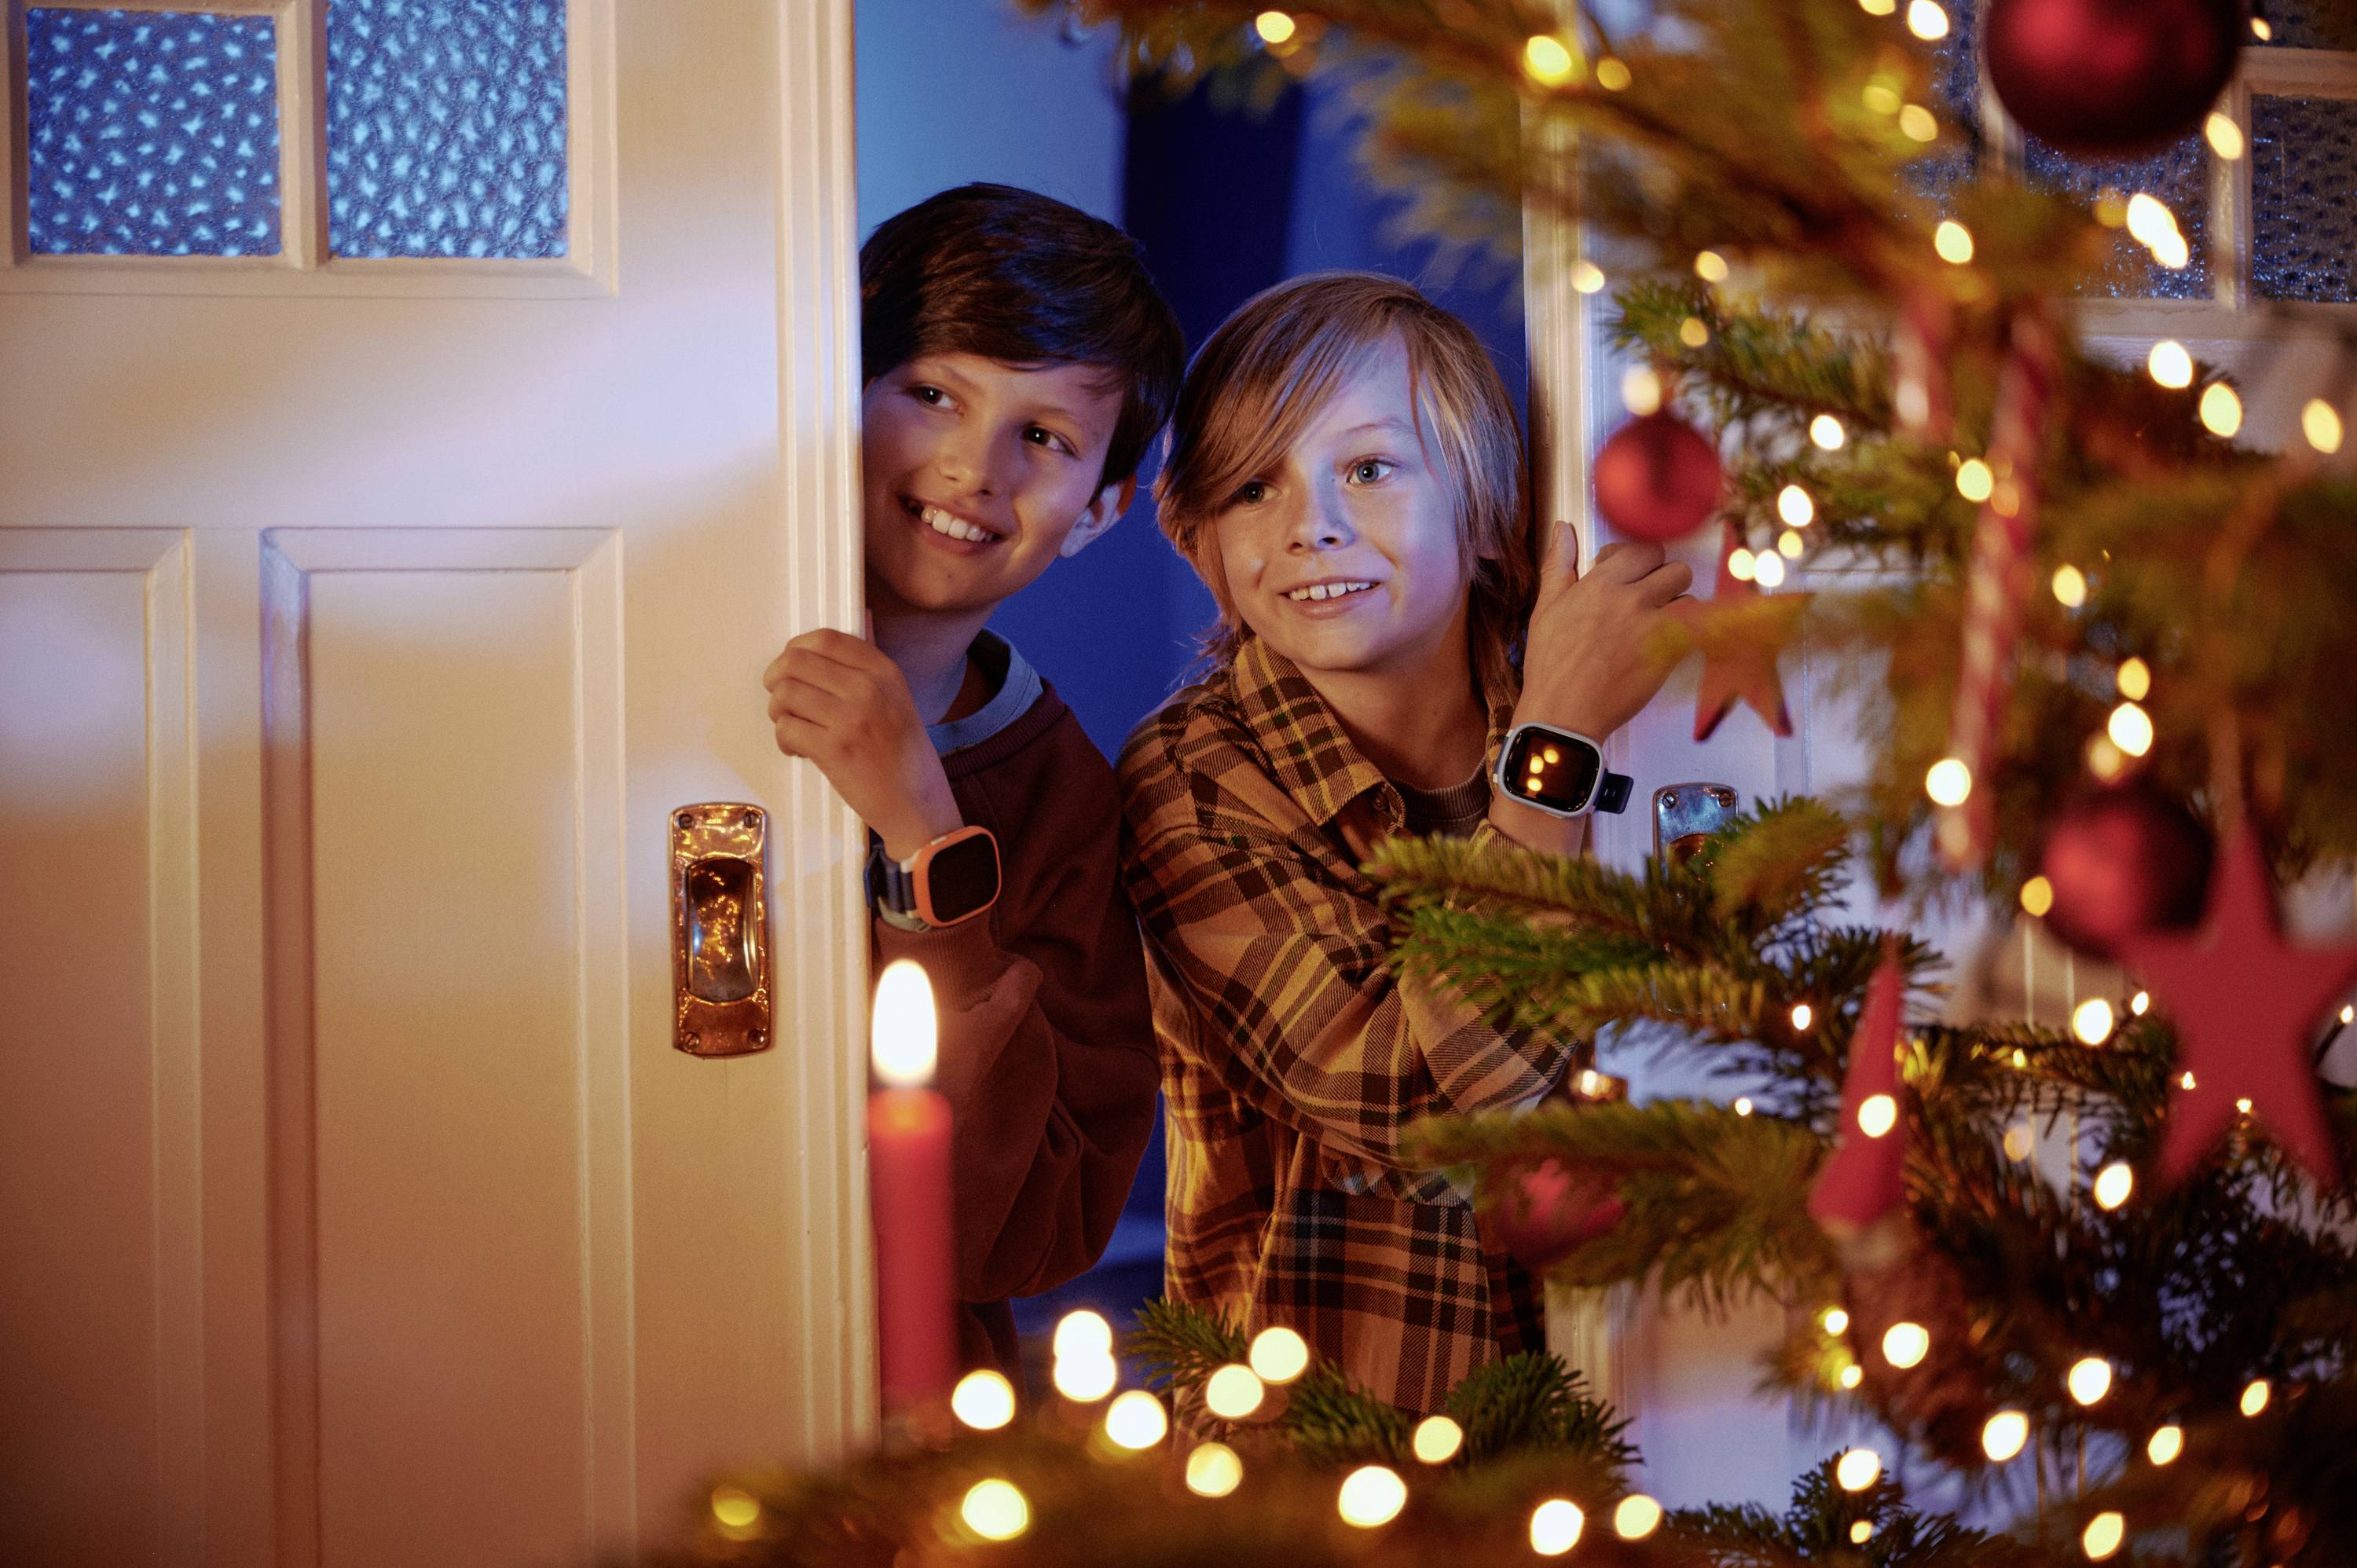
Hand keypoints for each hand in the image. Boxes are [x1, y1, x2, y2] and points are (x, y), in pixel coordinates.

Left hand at [763, 629, 960, 860]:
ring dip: (779, 713)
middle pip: (795, 663)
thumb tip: (854, 624)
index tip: (791, 667)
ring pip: (785, 695)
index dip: (796, 649)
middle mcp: (868, 688)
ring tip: (794, 727)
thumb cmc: (902, 752)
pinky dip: (785, 740)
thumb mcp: (897, 696)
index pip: (824, 639)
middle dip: (777, 681)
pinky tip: (799, 750)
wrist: (916, 801)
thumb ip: (869, 663)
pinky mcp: (835, 750)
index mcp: (883, 670)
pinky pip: (787, 729)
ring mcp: (851, 719)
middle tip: (783, 700)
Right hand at [1515, 525, 1692, 739]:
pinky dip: (1685, 635)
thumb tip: (1563, 531)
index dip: (1640, 560)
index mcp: (1600, 584)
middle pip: (1674, 569)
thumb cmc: (1551, 666)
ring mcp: (1653, 627)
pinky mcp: (1668, 655)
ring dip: (1677, 607)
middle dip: (1664, 579)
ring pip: (1688, 598)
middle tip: (1649, 597)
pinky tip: (1666, 645)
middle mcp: (1630, 600)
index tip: (1630, 574)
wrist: (1564, 713)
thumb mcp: (1545, 609)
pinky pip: (1693, 631)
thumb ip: (1559, 565)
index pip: (1643, 549)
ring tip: (1657, 623)